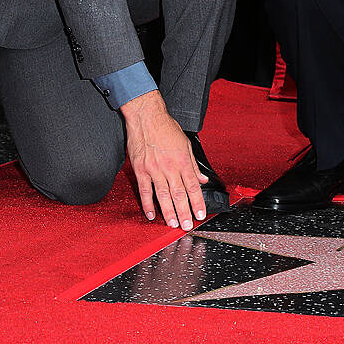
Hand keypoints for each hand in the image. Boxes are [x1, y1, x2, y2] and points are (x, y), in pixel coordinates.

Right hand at [122, 90, 206, 229]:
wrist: (146, 118)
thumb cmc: (166, 128)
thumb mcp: (186, 143)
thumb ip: (193, 164)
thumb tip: (202, 179)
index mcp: (182, 161)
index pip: (193, 186)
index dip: (197, 202)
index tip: (200, 214)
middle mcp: (169, 167)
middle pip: (179, 194)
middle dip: (185, 212)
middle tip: (187, 226)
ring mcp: (154, 170)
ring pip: (163, 196)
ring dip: (169, 212)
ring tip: (173, 224)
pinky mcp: (140, 170)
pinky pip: (145, 191)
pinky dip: (148, 204)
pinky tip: (152, 215)